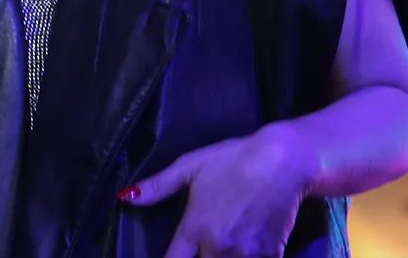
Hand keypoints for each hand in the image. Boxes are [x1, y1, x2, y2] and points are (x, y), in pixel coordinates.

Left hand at [121, 126, 309, 257]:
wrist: (281, 162)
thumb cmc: (232, 160)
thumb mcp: (190, 166)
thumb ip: (158, 187)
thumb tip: (126, 197)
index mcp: (194, 228)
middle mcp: (217, 247)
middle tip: (198, 251)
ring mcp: (246, 256)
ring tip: (220, 250)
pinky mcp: (271, 257)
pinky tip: (242, 252)